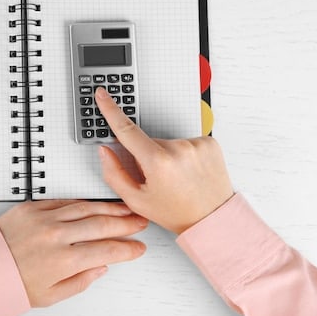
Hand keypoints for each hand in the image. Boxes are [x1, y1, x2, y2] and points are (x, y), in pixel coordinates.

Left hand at [0, 199, 146, 306]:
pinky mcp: (32, 207)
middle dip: (126, 223)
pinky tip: (95, 203)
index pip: (106, 250)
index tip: (137, 248)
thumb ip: (80, 281)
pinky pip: (65, 201)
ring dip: (110, 208)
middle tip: (139, 223)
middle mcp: (55, 236)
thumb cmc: (11, 281)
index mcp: (62, 261)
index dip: (127, 249)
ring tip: (125, 209)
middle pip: (101, 224)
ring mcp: (44, 219)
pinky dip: (83, 202)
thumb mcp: (49, 296)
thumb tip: (101, 267)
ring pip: (86, 208)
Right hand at [94, 87, 233, 234]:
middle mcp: (178, 148)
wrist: (213, 220)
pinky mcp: (209, 142)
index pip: (127, 130)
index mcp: (158, 162)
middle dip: (148, 156)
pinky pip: (186, 142)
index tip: (103, 95)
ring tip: (178, 178)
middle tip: (159, 179)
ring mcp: (196, 143)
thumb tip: (105, 151)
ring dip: (167, 155)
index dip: (111, 110)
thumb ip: (114, 174)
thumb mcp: (137, 200)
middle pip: (149, 141)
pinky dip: (183, 154)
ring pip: (168, 142)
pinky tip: (188, 171)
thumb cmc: (177, 213)